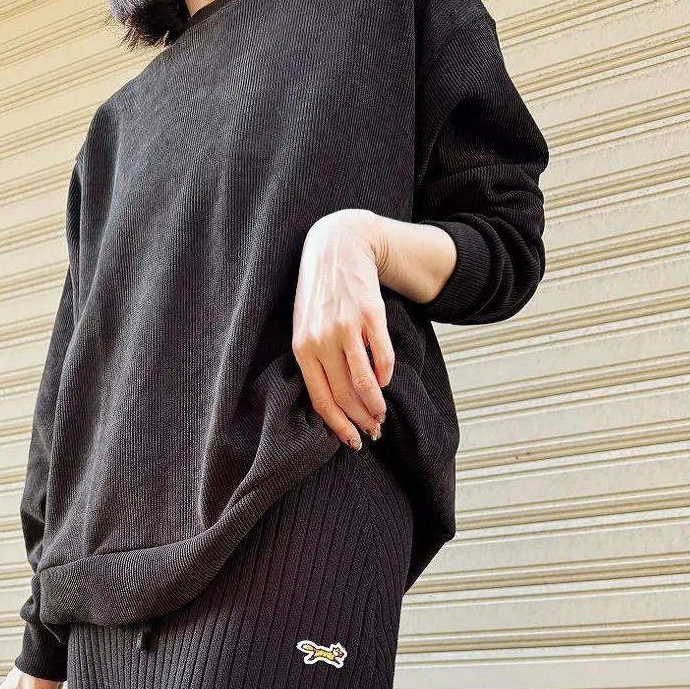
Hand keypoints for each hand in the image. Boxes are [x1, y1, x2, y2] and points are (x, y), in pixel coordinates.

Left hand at [293, 209, 394, 450]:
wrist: (338, 247)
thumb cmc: (320, 292)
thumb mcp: (306, 326)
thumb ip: (316, 359)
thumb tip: (335, 398)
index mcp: (302, 348)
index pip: (321, 398)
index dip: (338, 425)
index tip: (352, 441)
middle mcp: (321, 340)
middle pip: (344, 394)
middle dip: (361, 419)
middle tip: (374, 431)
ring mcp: (346, 327)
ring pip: (363, 380)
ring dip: (375, 403)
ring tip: (382, 415)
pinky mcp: (369, 315)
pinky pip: (382, 356)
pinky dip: (386, 374)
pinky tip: (387, 381)